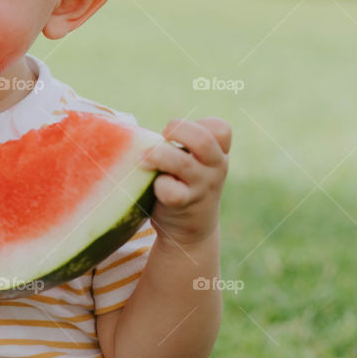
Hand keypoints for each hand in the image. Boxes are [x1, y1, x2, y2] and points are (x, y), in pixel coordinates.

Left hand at [139, 117, 230, 244]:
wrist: (190, 232)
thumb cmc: (184, 185)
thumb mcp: (194, 163)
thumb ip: (183, 143)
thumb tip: (135, 129)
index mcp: (218, 154)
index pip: (221, 129)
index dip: (198, 124)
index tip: (179, 135)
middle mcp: (215, 168)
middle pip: (204, 140)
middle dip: (176, 130)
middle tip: (162, 137)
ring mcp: (202, 187)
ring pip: (183, 163)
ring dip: (157, 155)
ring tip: (142, 159)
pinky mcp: (184, 204)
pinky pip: (171, 191)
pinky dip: (159, 185)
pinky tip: (154, 187)